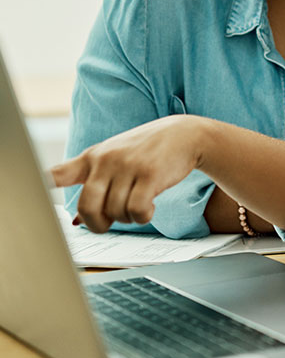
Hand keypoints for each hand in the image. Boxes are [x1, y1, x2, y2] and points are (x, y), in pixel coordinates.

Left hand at [50, 115, 207, 232]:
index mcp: (92, 157)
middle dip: (98, 224)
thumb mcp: (117, 158)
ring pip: (115, 213)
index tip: (26, 194)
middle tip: (109, 222)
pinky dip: (143, 217)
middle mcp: (106, 160)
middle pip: (87, 208)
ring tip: (138, 205)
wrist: (185, 134)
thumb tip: (78, 223)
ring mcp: (128, 166)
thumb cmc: (148, 151)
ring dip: (128, 218)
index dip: (39, 187)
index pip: (56, 174)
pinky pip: (137, 211)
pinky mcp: (150, 174)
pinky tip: (150, 208)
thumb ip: (96, 185)